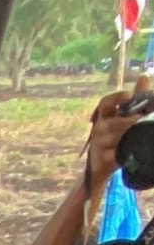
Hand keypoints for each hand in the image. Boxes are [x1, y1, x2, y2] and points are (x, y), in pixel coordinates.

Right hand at [88, 77, 150, 191]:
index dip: (117, 98)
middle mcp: (98, 130)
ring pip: (117, 139)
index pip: (105, 103)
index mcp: (104, 117)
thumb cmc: (116, 141)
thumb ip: (137, 99)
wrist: (101, 169)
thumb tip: (145, 76)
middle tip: (143, 121)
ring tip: (140, 135)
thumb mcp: (125, 120)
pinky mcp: (101, 161)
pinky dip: (125, 154)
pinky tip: (132, 152)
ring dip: (130, 137)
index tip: (130, 96)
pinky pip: (116, 155)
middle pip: (116, 123)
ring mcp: (98, 146)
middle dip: (132, 123)